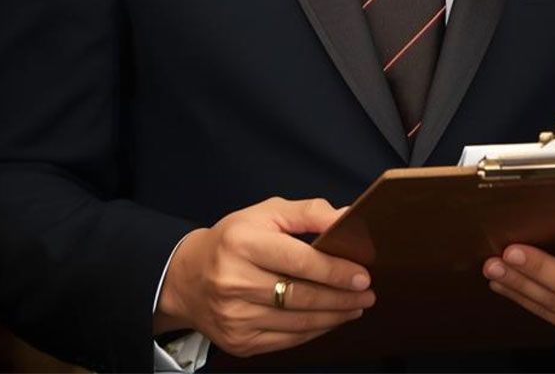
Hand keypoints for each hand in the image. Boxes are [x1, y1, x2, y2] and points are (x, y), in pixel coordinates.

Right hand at [155, 197, 375, 357]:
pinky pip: (287, 339)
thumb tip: (347, 217)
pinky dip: (314, 330)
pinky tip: (331, 319)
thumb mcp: (266, 213)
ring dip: (334, 316)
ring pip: (297, 321)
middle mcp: (234, 282)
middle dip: (341, 296)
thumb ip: (308, 212)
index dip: (335, 270)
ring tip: (356, 306)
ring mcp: (234, 316)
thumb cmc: (234, 240)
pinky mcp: (238, 341)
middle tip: (367, 293)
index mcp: (243, 243)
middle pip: (301, 295)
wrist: (187, 279)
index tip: (363, 275)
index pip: (299, 261)